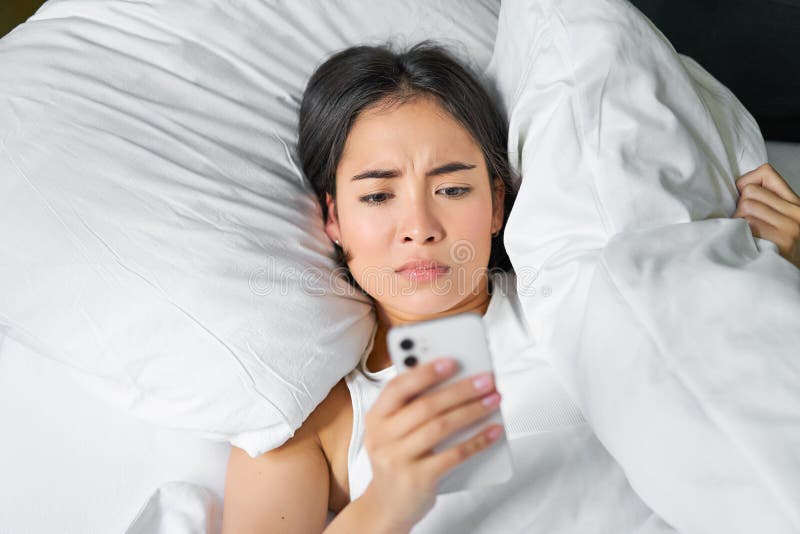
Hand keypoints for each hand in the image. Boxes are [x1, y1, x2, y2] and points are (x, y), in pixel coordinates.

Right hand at [359, 358, 502, 530]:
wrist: (386, 506)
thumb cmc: (397, 459)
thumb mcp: (393, 430)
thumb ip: (413, 406)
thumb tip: (455, 381)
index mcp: (376, 417)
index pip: (397, 387)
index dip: (424, 372)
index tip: (451, 361)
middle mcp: (383, 437)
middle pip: (426, 405)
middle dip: (460, 390)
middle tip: (486, 380)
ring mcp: (398, 459)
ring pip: (441, 427)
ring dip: (472, 410)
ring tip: (493, 400)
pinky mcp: (418, 479)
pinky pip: (454, 455)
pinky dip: (477, 441)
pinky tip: (493, 431)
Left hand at [733, 163, 799, 268]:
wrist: (787, 284)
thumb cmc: (776, 252)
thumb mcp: (779, 223)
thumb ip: (766, 204)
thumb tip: (737, 188)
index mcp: (795, 204)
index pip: (765, 172)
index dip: (747, 184)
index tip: (744, 200)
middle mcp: (797, 212)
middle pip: (749, 192)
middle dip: (739, 209)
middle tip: (743, 228)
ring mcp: (791, 226)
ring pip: (745, 207)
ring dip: (738, 223)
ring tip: (745, 238)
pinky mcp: (783, 241)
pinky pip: (748, 225)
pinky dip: (740, 235)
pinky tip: (747, 246)